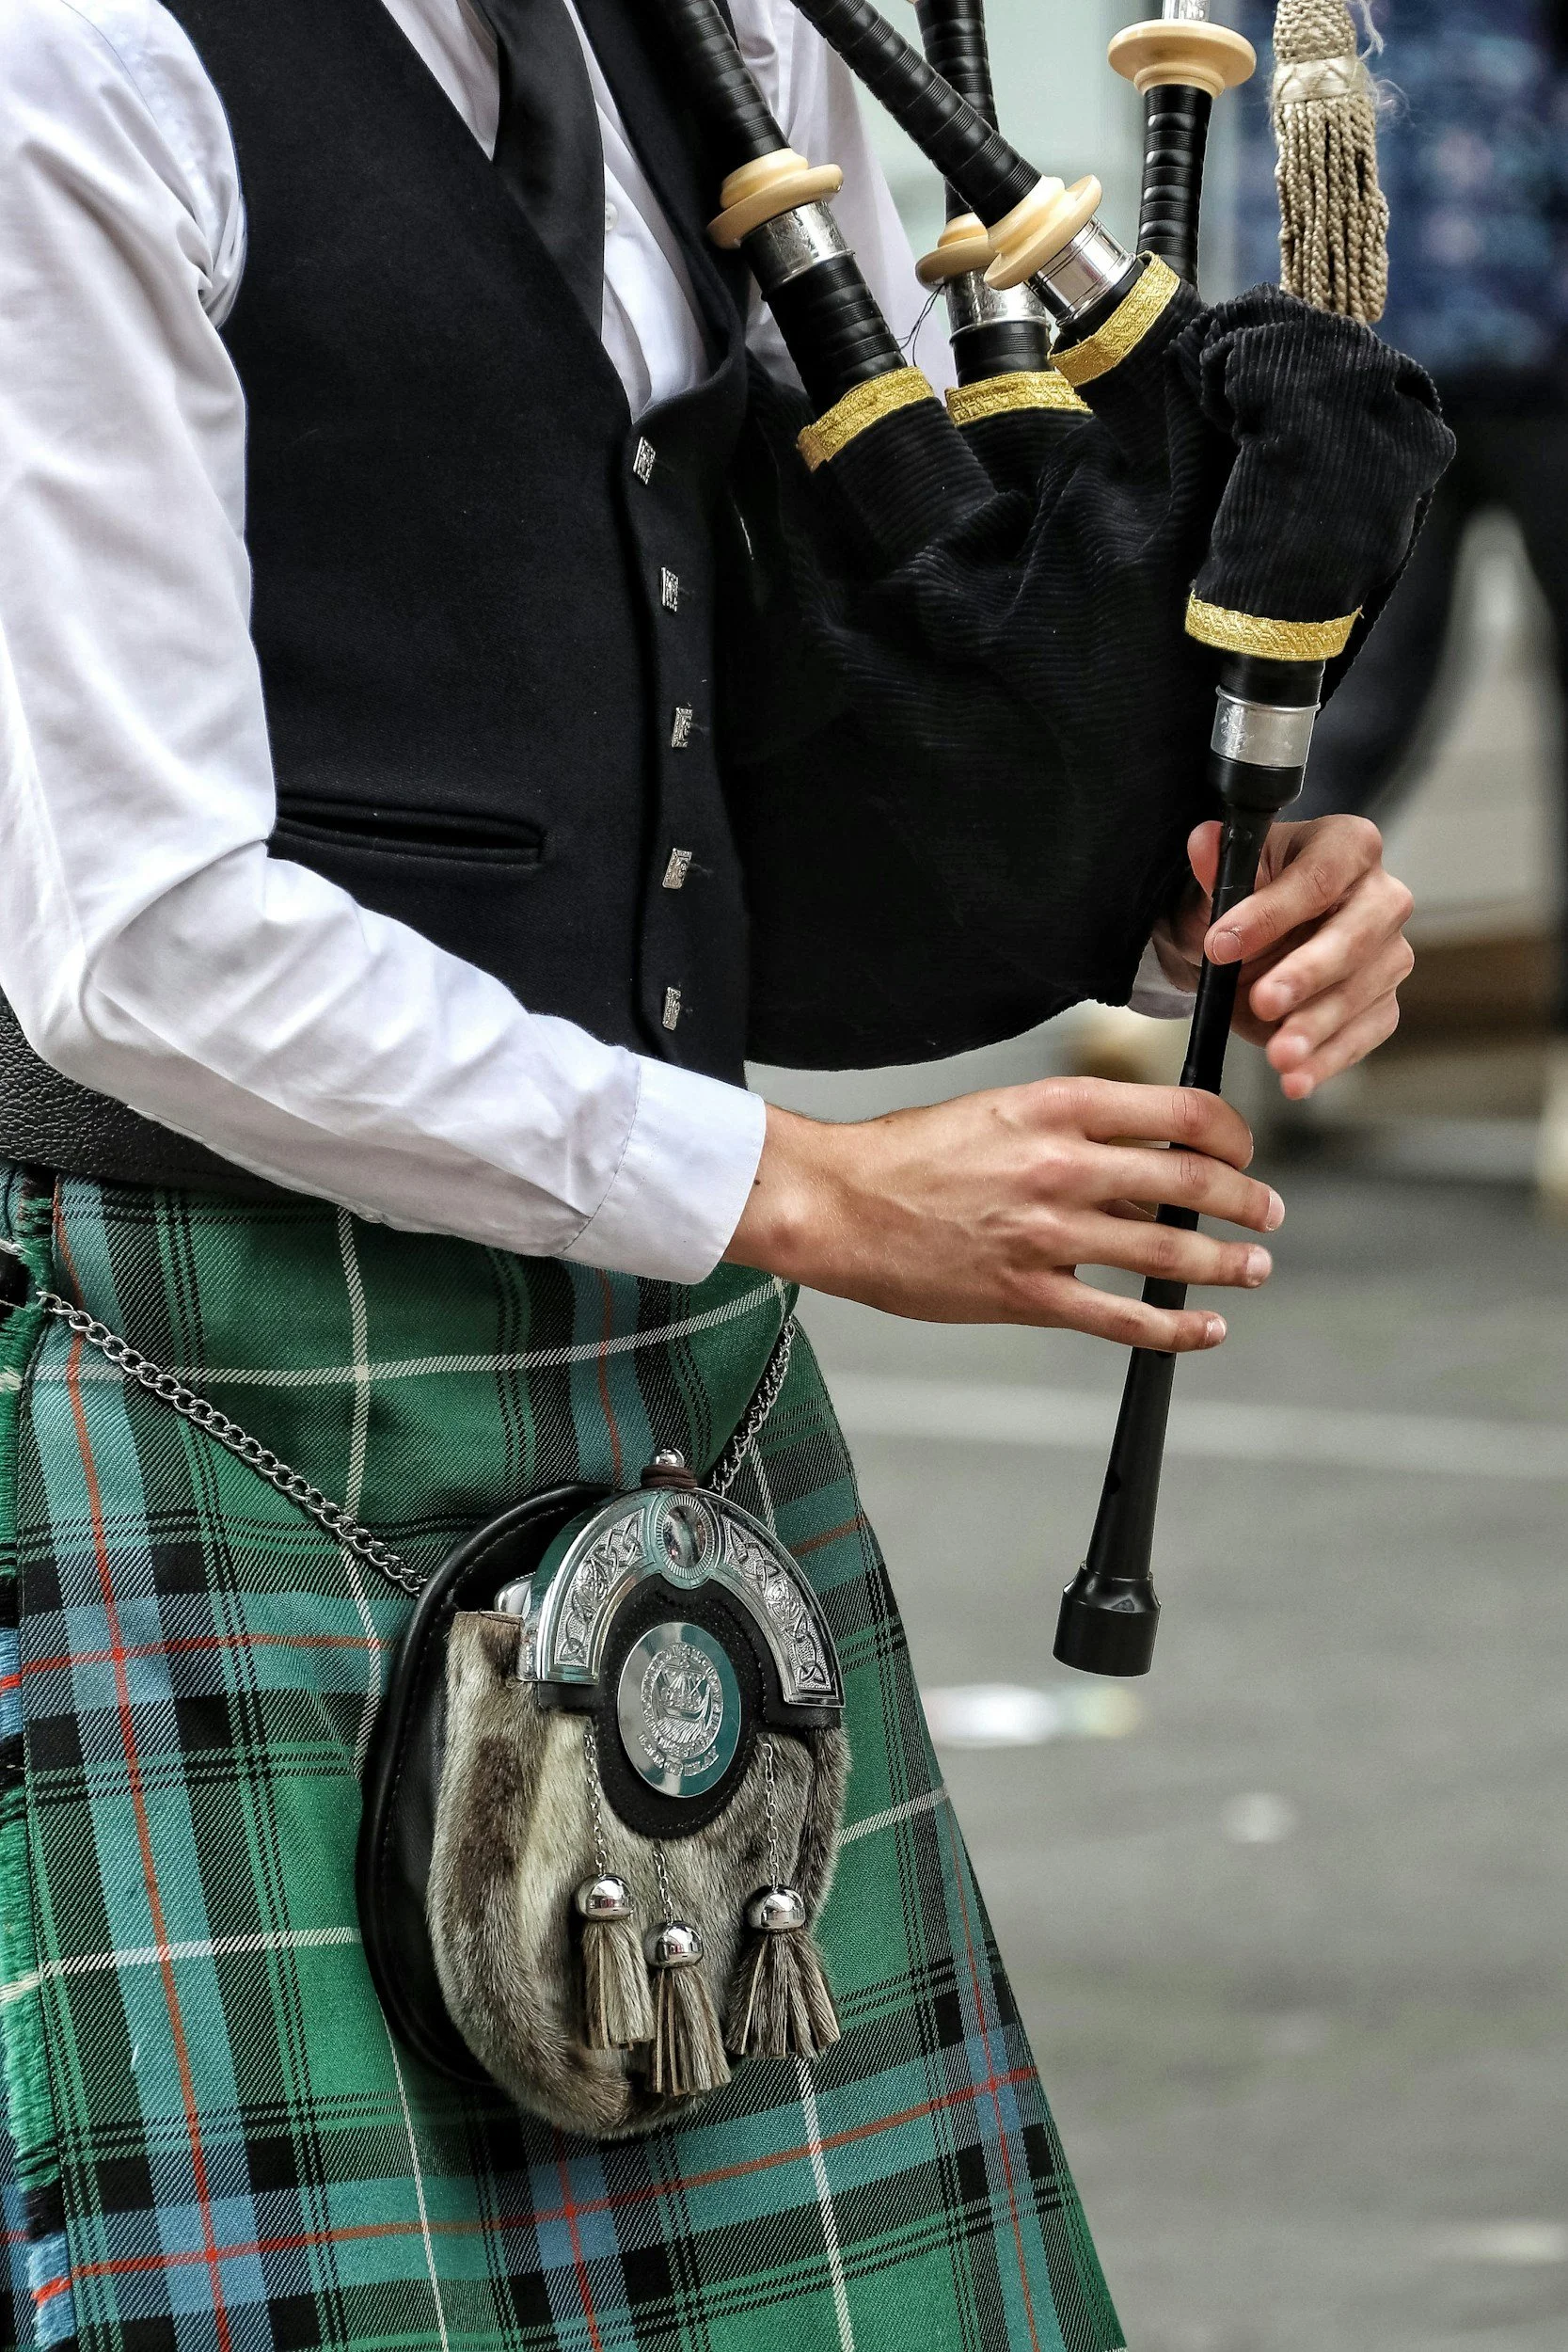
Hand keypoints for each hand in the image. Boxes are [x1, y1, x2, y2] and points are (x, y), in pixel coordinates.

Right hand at [726, 1081, 1284, 1351]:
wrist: (838, 1203)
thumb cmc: (910, 1154)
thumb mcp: (1001, 1112)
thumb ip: (1075, 1133)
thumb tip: (1146, 1165)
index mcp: (1057, 1106)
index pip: (1180, 1113)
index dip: (1232, 1134)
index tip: (1243, 1150)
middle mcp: (1062, 1166)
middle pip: (1193, 1181)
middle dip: (1247, 1200)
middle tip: (1267, 1213)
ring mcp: (1047, 1234)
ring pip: (1169, 1251)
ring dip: (1226, 1262)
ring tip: (1254, 1267)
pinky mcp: (1026, 1292)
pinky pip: (1122, 1318)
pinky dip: (1177, 1328)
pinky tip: (1206, 1327)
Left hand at [1153, 815, 1414, 1099]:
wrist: (1249, 943)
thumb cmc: (1246, 898)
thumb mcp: (1224, 878)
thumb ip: (1217, 864)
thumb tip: (1203, 841)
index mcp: (1348, 846)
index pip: (1319, 876)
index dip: (1271, 912)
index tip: (1221, 944)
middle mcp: (1382, 896)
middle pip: (1354, 936)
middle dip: (1307, 973)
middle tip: (1263, 1001)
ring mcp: (1389, 952)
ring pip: (1362, 991)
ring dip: (1317, 1027)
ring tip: (1279, 1055)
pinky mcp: (1382, 1001)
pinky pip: (1364, 1033)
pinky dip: (1328, 1060)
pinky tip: (1298, 1079)